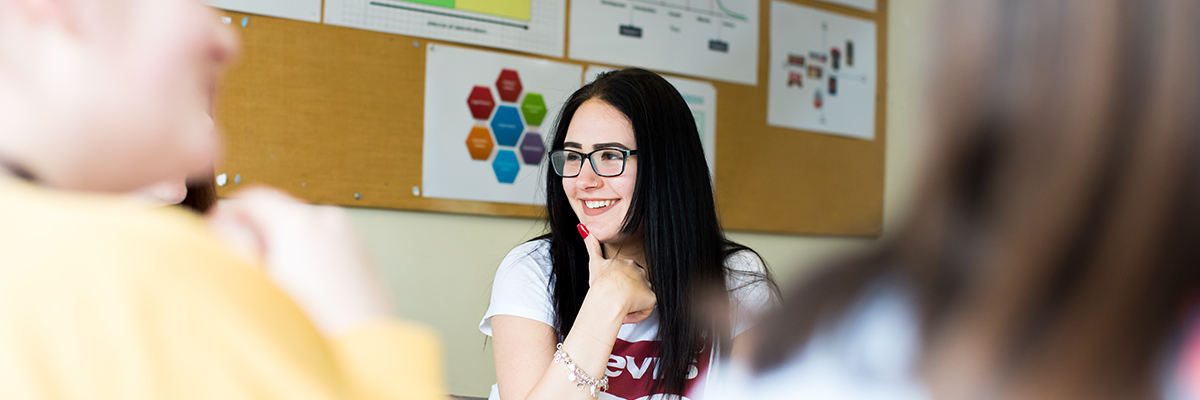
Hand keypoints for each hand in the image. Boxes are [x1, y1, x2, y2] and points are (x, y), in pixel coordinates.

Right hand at [207, 187, 391, 334]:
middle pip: (281, 213)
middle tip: (246, 268)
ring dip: (286, 252)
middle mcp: (332, 224)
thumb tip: (222, 223)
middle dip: (259, 236)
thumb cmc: (314, 329)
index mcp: (301, 222)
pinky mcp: (365, 264)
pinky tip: (304, 297)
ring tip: (277, 290)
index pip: (253, 198)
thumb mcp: (253, 282)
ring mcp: (353, 243)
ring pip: (305, 234)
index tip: (216, 235)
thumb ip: (232, 243)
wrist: (364, 360)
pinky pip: (328, 252)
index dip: (227, 216)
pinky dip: (311, 264)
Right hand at [579, 224, 655, 323]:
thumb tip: (583, 227)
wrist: (608, 297)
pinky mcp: (652, 298)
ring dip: (631, 305)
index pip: (627, 275)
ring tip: (619, 308)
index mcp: (628, 263)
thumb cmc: (600, 282)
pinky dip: (637, 314)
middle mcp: (640, 272)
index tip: (610, 291)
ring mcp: (647, 284)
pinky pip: (646, 309)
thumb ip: (590, 245)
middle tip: (613, 300)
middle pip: (635, 286)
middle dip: (626, 295)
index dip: (618, 285)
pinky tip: (625, 314)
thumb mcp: (594, 262)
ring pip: (641, 298)